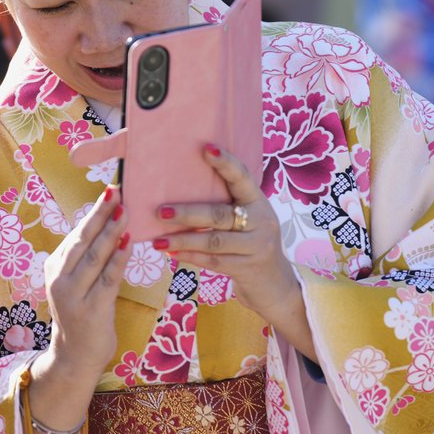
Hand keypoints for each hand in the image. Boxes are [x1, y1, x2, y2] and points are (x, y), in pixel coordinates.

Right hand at [27, 187, 129, 433]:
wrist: (75, 355)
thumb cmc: (81, 314)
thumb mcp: (76, 283)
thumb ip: (84, 259)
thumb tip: (103, 226)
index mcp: (55, 268)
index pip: (77, 234)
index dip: (93, 212)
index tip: (109, 191)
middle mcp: (59, 279)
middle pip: (82, 240)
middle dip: (100, 214)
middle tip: (116, 191)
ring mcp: (73, 295)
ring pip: (94, 257)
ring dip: (110, 233)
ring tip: (125, 212)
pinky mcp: (91, 309)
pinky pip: (107, 279)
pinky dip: (118, 260)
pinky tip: (129, 244)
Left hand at [151, 145, 316, 359]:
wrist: (276, 285)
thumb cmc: (250, 244)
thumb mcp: (247, 220)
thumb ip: (226, 205)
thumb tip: (181, 189)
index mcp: (258, 202)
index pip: (242, 177)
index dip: (225, 163)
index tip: (206, 148)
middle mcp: (261, 221)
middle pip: (219, 214)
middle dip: (188, 212)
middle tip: (161, 211)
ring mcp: (256, 246)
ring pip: (213, 241)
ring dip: (182, 240)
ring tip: (157, 241)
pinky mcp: (247, 268)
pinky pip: (213, 262)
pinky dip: (190, 257)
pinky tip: (172, 254)